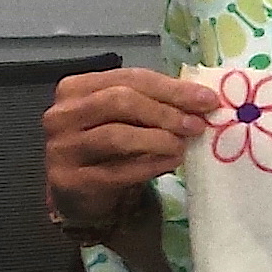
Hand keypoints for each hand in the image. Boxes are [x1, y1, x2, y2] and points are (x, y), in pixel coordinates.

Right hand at [44, 66, 216, 224]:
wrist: (81, 193)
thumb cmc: (109, 148)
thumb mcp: (126, 118)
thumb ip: (153, 103)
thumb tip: (202, 100)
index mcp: (77, 88)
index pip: (129, 78)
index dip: (172, 88)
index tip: (208, 100)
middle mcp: (63, 114)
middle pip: (119, 101)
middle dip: (165, 112)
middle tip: (197, 125)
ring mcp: (63, 147)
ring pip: (116, 135)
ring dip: (158, 139)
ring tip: (183, 145)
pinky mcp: (70, 180)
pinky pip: (116, 171)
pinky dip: (150, 165)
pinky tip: (171, 163)